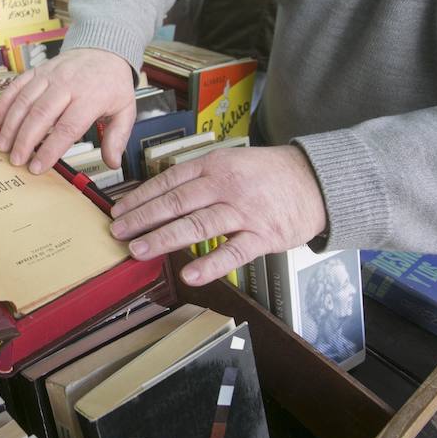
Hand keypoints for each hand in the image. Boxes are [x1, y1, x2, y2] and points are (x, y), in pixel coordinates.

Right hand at [0, 48, 135, 173]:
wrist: (105, 49)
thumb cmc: (112, 83)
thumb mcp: (125, 109)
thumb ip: (117, 137)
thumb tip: (112, 162)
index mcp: (90, 97)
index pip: (67, 128)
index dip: (50, 150)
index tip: (38, 167)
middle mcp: (68, 84)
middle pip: (41, 115)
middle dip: (25, 140)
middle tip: (16, 160)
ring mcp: (51, 75)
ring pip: (25, 101)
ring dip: (11, 125)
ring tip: (4, 146)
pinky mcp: (39, 70)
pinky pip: (17, 85)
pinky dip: (5, 102)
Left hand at [109, 145, 326, 285]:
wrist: (318, 180)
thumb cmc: (270, 173)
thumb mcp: (232, 162)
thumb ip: (200, 178)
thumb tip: (161, 195)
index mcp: (214, 166)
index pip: (168, 182)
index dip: (140, 198)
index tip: (119, 211)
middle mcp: (226, 186)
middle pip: (177, 202)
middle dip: (143, 218)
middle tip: (118, 232)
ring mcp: (245, 211)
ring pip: (198, 225)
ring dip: (165, 238)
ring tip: (139, 250)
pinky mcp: (264, 235)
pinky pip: (233, 251)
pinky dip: (210, 264)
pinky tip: (189, 275)